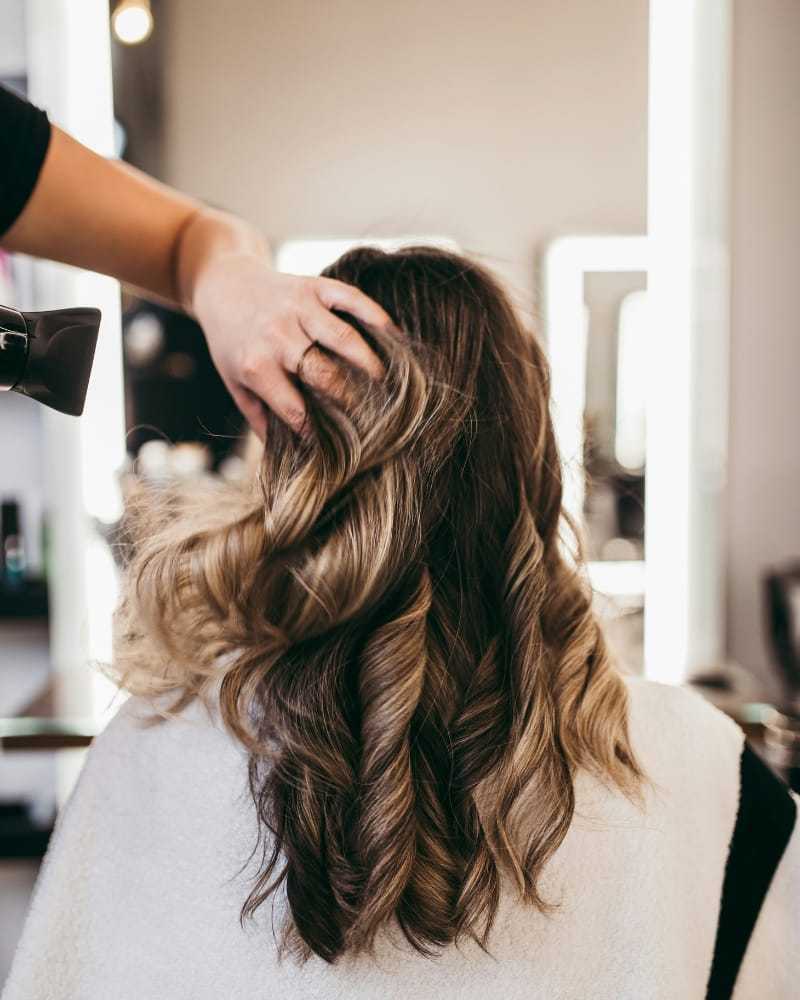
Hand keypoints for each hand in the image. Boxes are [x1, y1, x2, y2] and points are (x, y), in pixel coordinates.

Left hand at [190, 252, 396, 438]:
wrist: (224, 286)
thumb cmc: (233, 343)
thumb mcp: (235, 383)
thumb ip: (259, 418)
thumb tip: (286, 456)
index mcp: (257, 366)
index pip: (295, 409)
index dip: (319, 430)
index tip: (338, 444)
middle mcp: (277, 336)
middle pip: (324, 374)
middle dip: (351, 400)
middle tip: (371, 416)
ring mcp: (298, 308)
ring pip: (343, 338)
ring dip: (369, 363)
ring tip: (386, 383)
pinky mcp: (314, 286)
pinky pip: (351, 299)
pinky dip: (376, 317)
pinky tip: (393, 337)